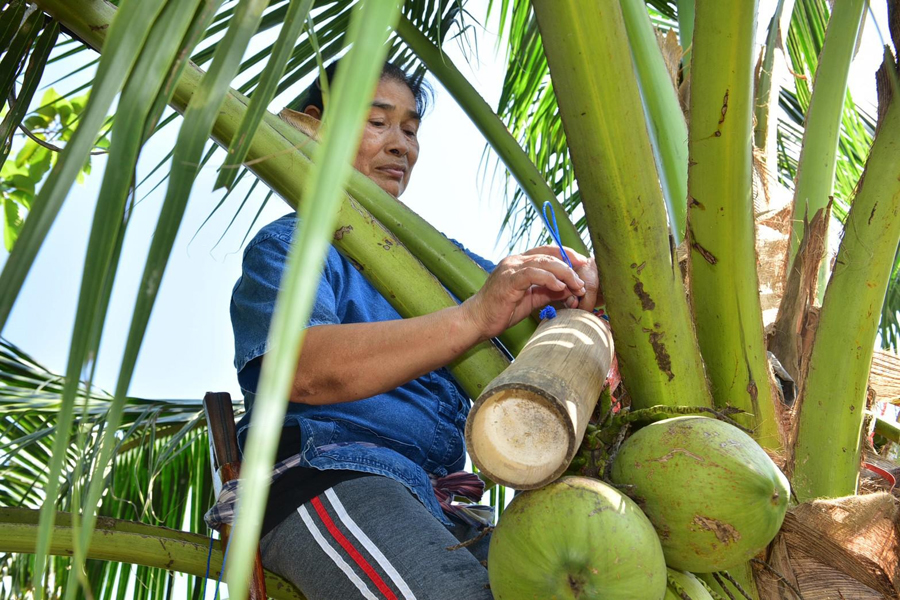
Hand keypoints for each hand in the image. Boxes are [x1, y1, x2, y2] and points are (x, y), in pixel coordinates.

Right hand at [461, 247, 598, 340]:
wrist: (478, 320)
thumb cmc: (502, 311)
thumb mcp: (532, 299)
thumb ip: (549, 291)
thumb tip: (570, 289)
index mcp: (519, 262)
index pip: (547, 251)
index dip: (567, 255)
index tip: (582, 264)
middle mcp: (515, 260)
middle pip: (549, 254)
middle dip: (570, 265)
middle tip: (583, 278)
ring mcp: (511, 268)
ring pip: (544, 262)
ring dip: (564, 273)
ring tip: (576, 285)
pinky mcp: (508, 279)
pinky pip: (533, 274)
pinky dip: (549, 279)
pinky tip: (560, 287)